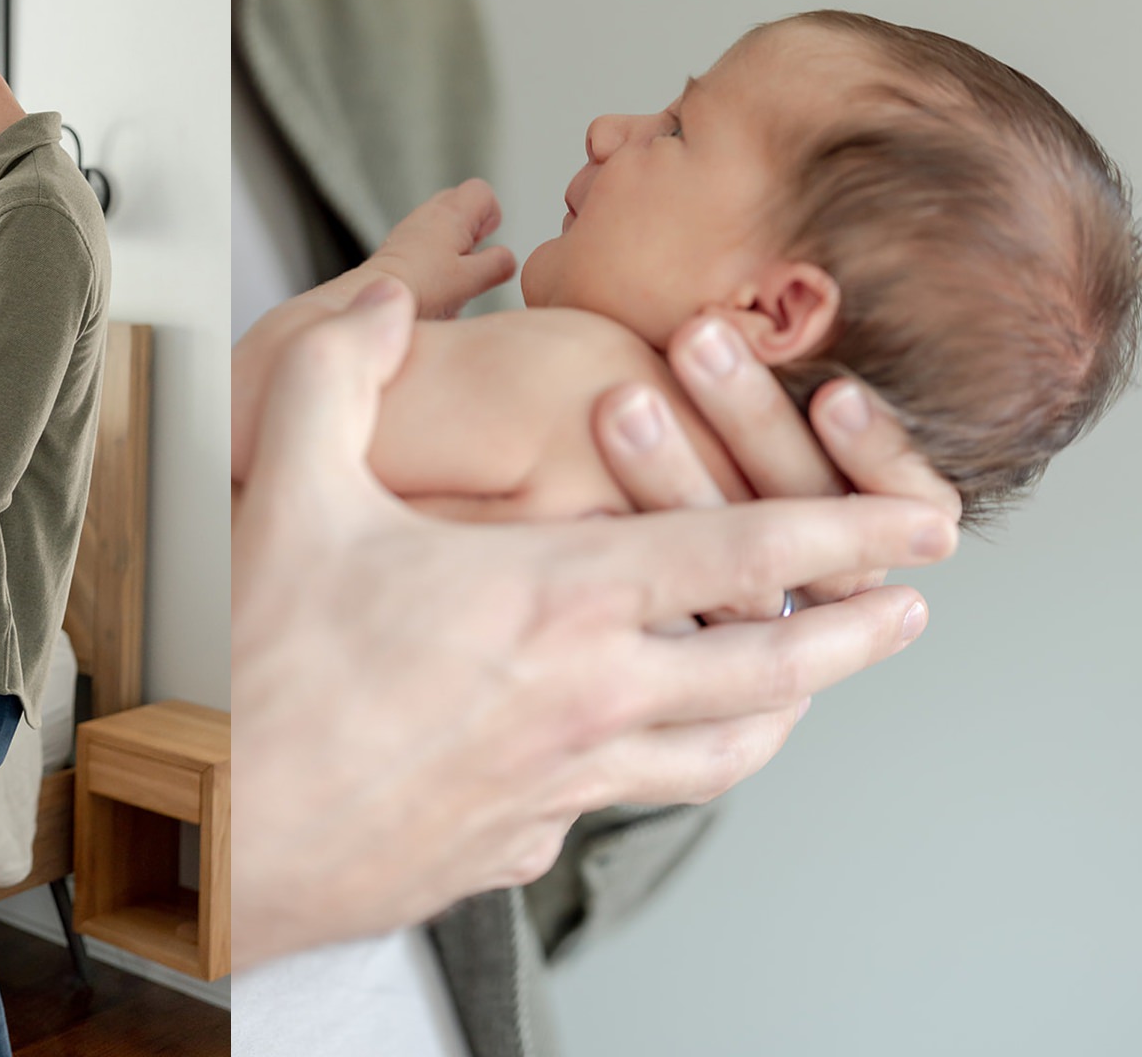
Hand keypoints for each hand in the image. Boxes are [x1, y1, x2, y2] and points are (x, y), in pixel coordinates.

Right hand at [231, 282, 954, 968]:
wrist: (214, 844)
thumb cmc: (253, 675)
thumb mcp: (287, 492)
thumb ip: (339, 371)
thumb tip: (385, 297)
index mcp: (552, 603)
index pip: (742, 558)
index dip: (849, 533)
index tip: (928, 524)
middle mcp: (585, 703)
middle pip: (767, 672)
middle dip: (854, 636)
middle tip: (913, 610)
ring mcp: (559, 788)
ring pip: (715, 757)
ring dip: (780, 713)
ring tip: (809, 689)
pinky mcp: (518, 844)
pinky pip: (624, 799)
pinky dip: (662, 763)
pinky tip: (641, 745)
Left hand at [363, 179, 516, 318]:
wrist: (379, 296)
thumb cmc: (423, 288)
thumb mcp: (472, 280)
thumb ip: (497, 265)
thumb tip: (507, 258)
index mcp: (451, 214)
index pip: (482, 192)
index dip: (492, 216)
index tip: (485, 241)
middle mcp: (429, 214)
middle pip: (461, 205)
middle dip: (473, 230)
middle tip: (469, 259)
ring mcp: (411, 228)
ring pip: (443, 225)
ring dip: (453, 245)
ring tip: (450, 274)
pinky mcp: (398, 245)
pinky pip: (425, 240)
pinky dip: (435, 255)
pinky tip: (431, 280)